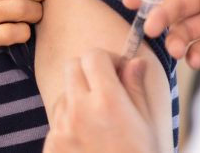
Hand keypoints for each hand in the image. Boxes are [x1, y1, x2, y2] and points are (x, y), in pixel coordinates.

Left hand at [44, 50, 160, 152]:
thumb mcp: (147, 124)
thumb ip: (135, 88)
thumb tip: (133, 61)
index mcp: (107, 101)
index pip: (93, 56)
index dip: (107, 59)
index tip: (117, 71)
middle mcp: (79, 111)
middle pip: (72, 67)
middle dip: (88, 71)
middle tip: (105, 87)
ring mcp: (61, 131)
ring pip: (63, 95)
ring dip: (77, 99)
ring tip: (99, 122)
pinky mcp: (51, 148)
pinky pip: (56, 123)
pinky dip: (69, 126)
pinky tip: (89, 143)